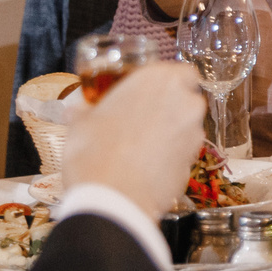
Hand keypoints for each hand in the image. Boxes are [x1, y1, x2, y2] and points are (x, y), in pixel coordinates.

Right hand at [62, 63, 206, 217]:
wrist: (114, 198)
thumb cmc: (94, 152)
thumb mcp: (80, 123)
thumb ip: (85, 111)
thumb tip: (76, 110)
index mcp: (160, 81)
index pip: (182, 72)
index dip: (168, 82)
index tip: (150, 92)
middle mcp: (186, 103)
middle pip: (186, 99)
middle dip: (169, 108)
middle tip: (141, 118)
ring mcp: (194, 135)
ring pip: (186, 127)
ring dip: (170, 133)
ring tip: (139, 146)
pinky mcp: (194, 164)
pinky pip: (183, 154)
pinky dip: (169, 157)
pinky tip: (145, 167)